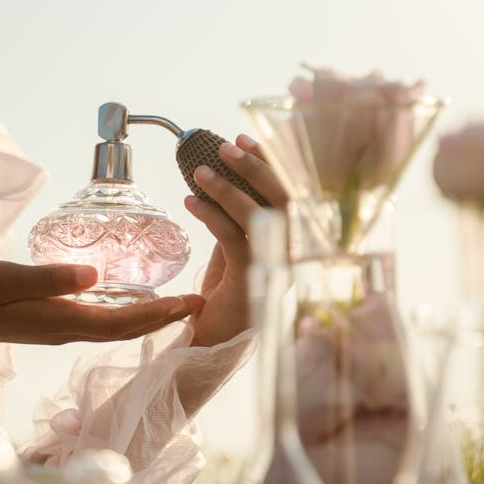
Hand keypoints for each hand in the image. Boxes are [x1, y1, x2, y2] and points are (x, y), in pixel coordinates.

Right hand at [0, 261, 203, 411]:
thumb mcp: (9, 278)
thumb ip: (50, 278)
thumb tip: (94, 276)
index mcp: (64, 321)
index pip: (123, 322)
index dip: (160, 314)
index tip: (191, 304)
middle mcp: (71, 330)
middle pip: (129, 329)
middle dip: (167, 317)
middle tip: (201, 303)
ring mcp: (64, 328)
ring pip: (119, 327)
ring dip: (152, 317)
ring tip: (181, 304)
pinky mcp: (58, 321)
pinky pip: (105, 321)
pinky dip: (129, 313)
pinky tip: (138, 301)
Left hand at [184, 133, 287, 348]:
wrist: (212, 344)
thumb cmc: (225, 299)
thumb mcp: (236, 252)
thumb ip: (240, 222)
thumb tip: (224, 180)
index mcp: (292, 242)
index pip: (292, 192)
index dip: (271, 162)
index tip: (246, 139)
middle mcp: (291, 253)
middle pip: (285, 198)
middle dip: (255, 166)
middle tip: (226, 146)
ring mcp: (275, 267)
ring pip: (259, 215)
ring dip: (228, 188)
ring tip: (200, 172)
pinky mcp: (251, 280)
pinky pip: (232, 237)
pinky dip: (210, 214)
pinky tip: (190, 202)